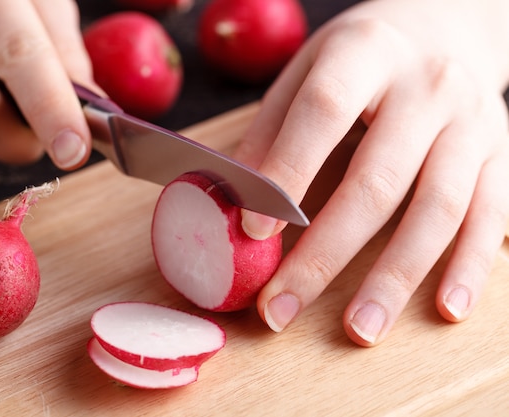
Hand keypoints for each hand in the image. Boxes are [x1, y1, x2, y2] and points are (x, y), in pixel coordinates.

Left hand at [235, 0, 508, 345]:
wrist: (447, 23)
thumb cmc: (363, 55)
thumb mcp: (308, 70)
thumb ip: (272, 132)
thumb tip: (233, 200)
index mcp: (364, 53)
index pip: (323, 112)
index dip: (287, 172)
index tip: (253, 233)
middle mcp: (427, 87)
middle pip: (378, 181)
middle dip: (327, 255)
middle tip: (284, 308)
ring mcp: (473, 123)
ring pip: (439, 209)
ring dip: (396, 278)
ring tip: (360, 330)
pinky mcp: (502, 154)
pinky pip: (493, 215)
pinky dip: (471, 266)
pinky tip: (446, 308)